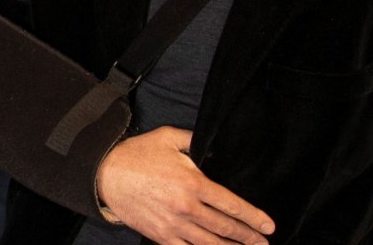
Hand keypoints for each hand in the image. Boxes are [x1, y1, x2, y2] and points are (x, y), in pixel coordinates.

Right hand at [96, 127, 274, 243]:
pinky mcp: (160, 235)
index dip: (253, 217)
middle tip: (263, 243)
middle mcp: (187, 207)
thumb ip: (195, 140)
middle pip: (226, 228)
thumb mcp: (168, 138)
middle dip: (248, 237)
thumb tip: (214, 145)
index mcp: (193, 183)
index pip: (232, 205)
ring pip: (210, 244)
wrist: (104, 174)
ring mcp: (174, 225)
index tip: (268, 226)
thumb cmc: (137, 154)